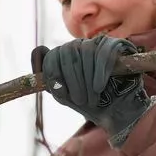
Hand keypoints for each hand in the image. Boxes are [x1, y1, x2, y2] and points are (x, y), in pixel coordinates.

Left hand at [32, 35, 155, 147]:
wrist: (118, 111)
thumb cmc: (91, 103)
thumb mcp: (65, 95)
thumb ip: (50, 78)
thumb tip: (37, 50)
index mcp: (65, 56)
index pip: (52, 56)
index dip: (54, 75)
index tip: (62, 94)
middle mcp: (80, 46)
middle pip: (67, 52)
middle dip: (72, 80)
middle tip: (80, 101)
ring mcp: (98, 43)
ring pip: (86, 52)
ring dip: (87, 79)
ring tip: (92, 98)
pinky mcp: (117, 45)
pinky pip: (104, 52)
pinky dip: (100, 71)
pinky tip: (99, 86)